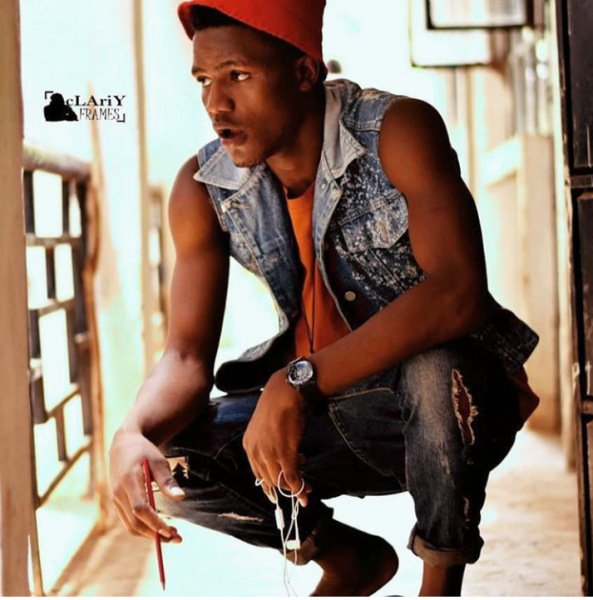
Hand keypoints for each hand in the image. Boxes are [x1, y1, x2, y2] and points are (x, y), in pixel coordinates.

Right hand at [109, 429, 184, 542]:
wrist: (123, 444)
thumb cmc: (143, 451)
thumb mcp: (158, 461)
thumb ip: (167, 480)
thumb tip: (181, 497)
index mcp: (128, 482)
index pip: (140, 509)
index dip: (154, 523)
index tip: (170, 531)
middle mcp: (118, 494)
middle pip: (135, 523)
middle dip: (155, 535)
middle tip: (177, 538)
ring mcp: (115, 500)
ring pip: (130, 526)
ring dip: (150, 534)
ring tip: (171, 534)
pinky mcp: (117, 502)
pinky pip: (129, 521)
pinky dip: (143, 528)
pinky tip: (159, 527)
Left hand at [242, 370, 311, 505]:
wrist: (285, 392)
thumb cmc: (279, 405)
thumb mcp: (266, 426)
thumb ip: (268, 442)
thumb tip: (281, 455)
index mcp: (249, 445)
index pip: (257, 473)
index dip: (269, 484)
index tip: (278, 490)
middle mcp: (255, 452)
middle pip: (268, 480)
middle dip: (284, 489)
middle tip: (298, 489)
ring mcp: (269, 453)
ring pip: (280, 481)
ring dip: (294, 489)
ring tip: (306, 488)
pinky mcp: (284, 453)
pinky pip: (291, 477)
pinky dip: (299, 487)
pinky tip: (305, 489)